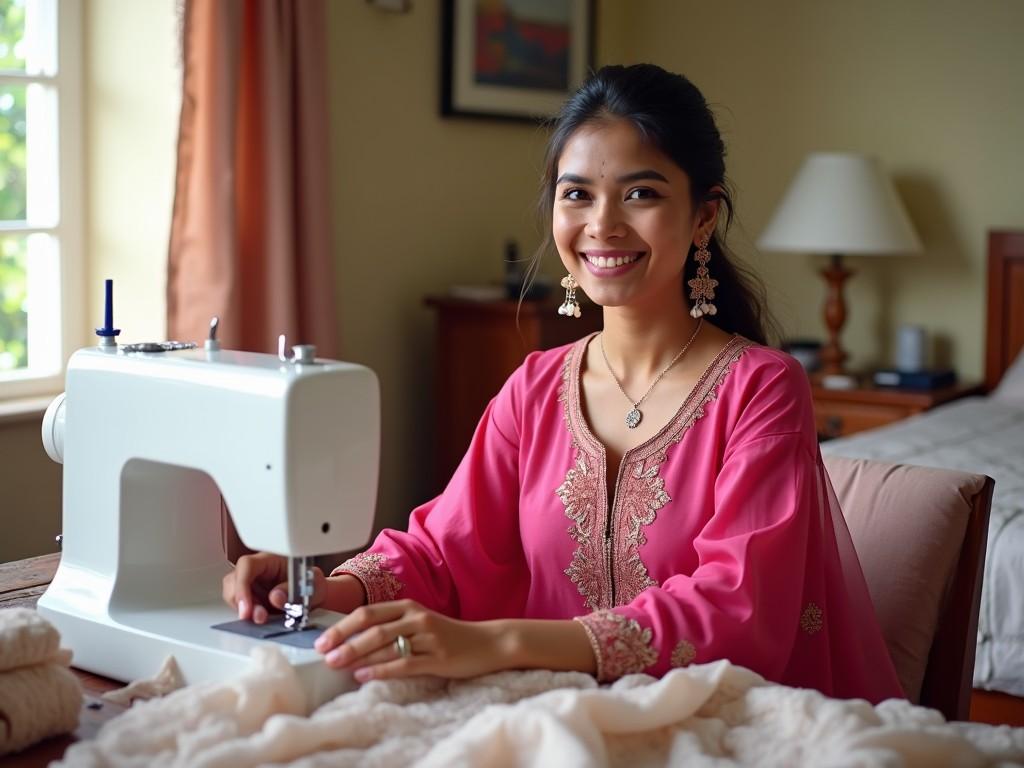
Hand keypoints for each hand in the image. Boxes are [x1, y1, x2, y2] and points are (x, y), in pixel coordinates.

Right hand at [222, 552, 326, 623]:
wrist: (313, 594)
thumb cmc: (311, 584)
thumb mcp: (311, 586)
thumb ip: (294, 591)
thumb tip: (274, 597)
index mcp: (271, 558)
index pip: (247, 565)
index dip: (242, 585)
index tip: (246, 607)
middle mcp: (257, 569)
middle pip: (234, 580)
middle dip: (242, 602)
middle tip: (259, 617)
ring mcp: (251, 583)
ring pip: (233, 594)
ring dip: (245, 610)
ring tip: (263, 618)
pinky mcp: (250, 597)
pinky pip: (239, 605)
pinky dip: (248, 614)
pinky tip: (262, 618)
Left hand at [314, 599, 503, 681]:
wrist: (487, 643)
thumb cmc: (447, 636)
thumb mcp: (419, 624)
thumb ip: (391, 628)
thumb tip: (352, 643)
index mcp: (408, 606)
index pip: (368, 612)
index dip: (342, 626)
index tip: (322, 640)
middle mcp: (416, 617)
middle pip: (372, 627)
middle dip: (344, 641)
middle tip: (324, 655)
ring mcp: (427, 637)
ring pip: (386, 644)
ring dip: (357, 655)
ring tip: (337, 665)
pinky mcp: (437, 657)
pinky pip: (404, 663)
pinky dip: (381, 669)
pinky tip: (364, 676)